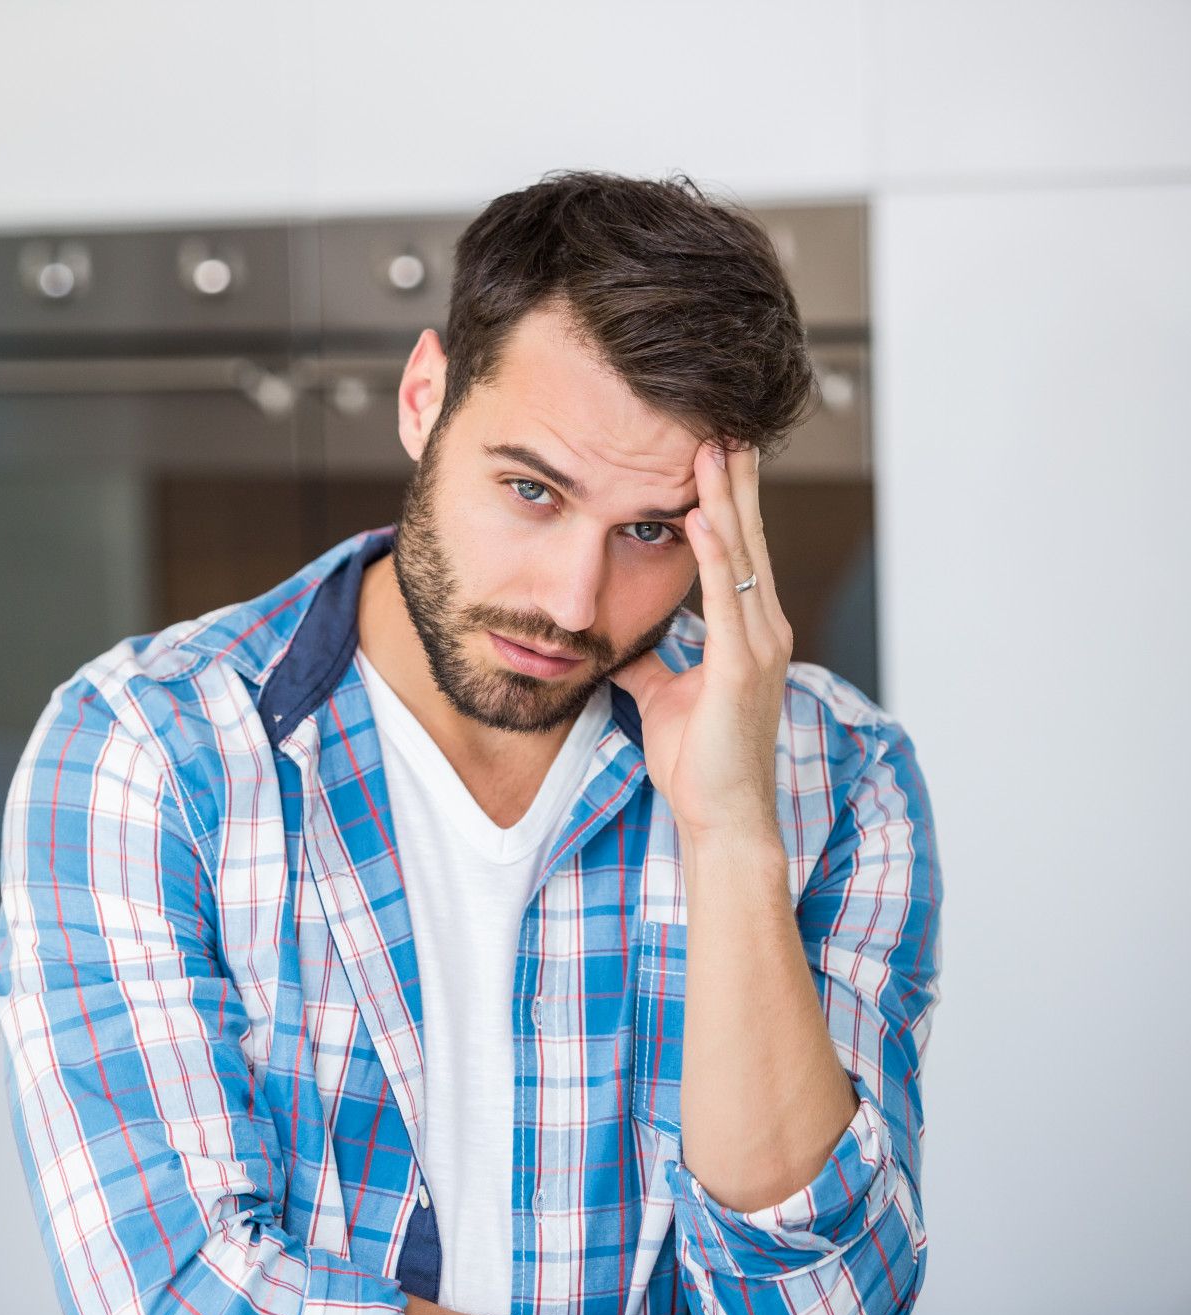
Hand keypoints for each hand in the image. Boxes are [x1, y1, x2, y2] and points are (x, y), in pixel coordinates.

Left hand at [611, 443, 790, 845]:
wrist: (722, 818)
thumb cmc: (700, 763)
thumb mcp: (663, 697)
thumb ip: (650, 662)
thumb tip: (622, 641)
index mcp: (748, 633)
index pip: (738, 551)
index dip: (725, 502)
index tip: (712, 454)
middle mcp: (764, 630)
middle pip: (748, 539)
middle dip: (733, 482)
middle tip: (723, 426)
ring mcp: (760, 647)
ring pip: (743, 558)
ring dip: (725, 501)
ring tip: (711, 449)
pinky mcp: (744, 669)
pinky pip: (729, 600)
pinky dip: (716, 556)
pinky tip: (702, 518)